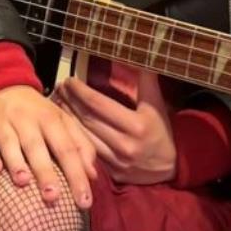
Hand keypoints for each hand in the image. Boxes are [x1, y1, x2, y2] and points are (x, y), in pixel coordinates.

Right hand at [0, 85, 97, 209]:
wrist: (3, 86)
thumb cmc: (38, 112)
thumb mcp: (62, 120)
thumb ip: (80, 145)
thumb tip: (92, 175)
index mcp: (50, 118)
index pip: (66, 148)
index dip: (76, 174)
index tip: (84, 202)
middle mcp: (26, 119)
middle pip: (36, 146)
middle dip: (45, 171)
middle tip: (53, 197)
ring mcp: (3, 123)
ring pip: (9, 142)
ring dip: (16, 162)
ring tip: (23, 182)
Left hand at [53, 71, 176, 184]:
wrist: (172, 167)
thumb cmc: (161, 130)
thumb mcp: (156, 104)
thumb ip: (147, 80)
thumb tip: (140, 56)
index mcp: (136, 125)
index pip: (99, 104)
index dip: (81, 91)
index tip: (70, 80)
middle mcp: (125, 145)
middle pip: (87, 119)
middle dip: (70, 100)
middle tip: (59, 87)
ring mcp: (116, 162)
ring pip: (83, 136)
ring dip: (67, 118)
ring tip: (58, 101)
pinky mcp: (111, 174)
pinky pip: (87, 153)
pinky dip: (74, 136)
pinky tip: (65, 124)